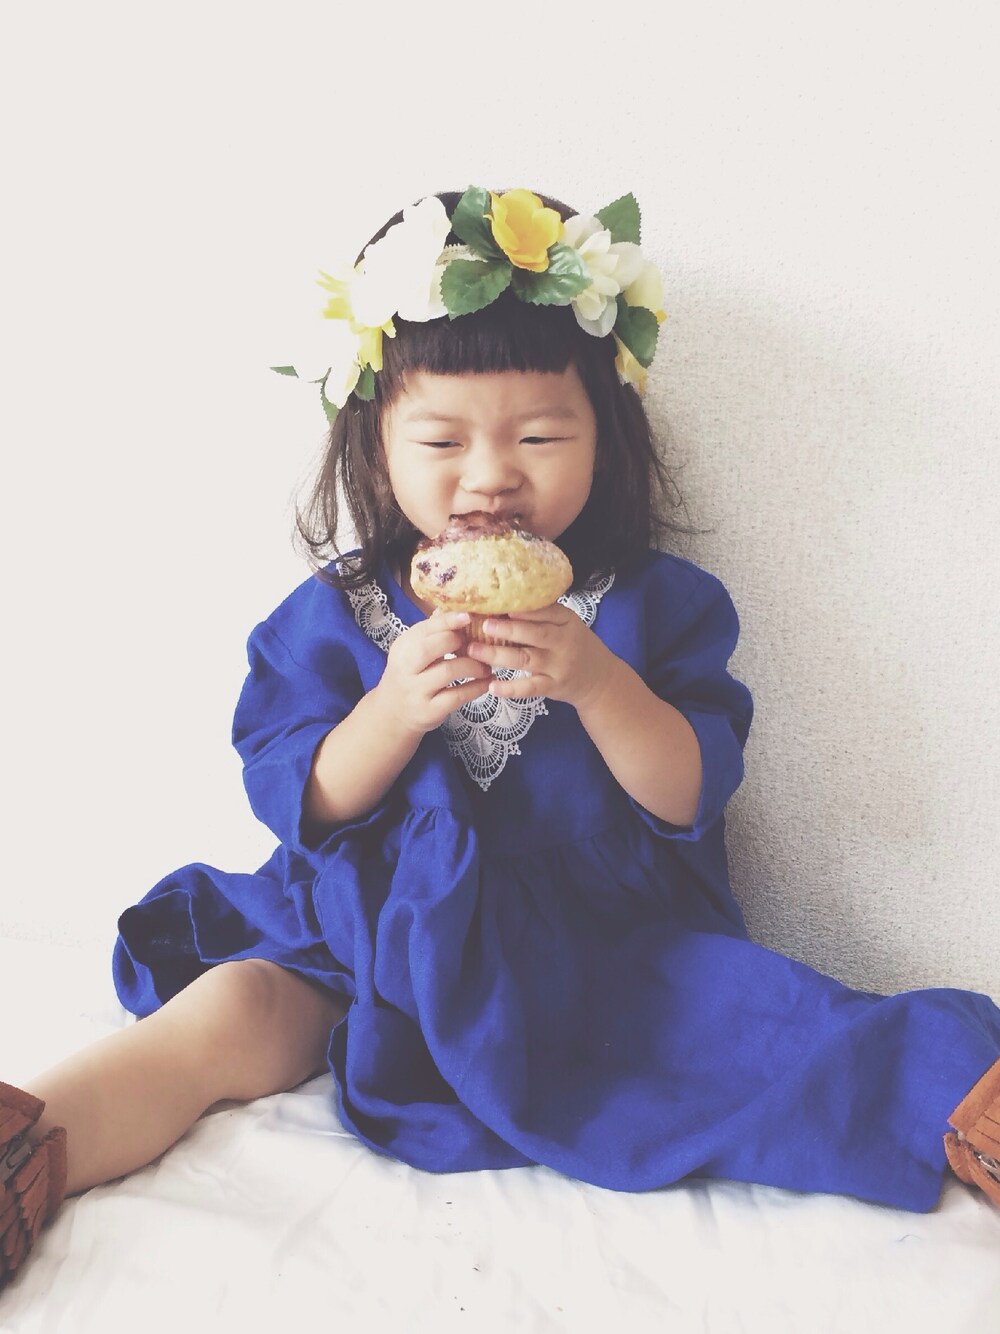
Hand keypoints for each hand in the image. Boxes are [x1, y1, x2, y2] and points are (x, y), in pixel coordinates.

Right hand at [374, 610, 492, 735]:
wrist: (392, 714)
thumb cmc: (410, 675)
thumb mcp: (413, 652)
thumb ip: (432, 633)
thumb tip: (460, 609)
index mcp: (403, 647)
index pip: (425, 628)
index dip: (448, 620)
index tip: (469, 616)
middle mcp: (405, 667)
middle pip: (431, 647)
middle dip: (457, 641)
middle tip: (475, 645)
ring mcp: (416, 690)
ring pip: (448, 671)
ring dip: (473, 666)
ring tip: (486, 666)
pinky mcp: (429, 710)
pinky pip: (457, 696)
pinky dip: (476, 687)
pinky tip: (487, 682)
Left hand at [467, 605, 616, 708]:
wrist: (600, 680)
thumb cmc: (576, 646)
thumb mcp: (567, 625)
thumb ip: (543, 615)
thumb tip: (502, 602)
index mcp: (567, 621)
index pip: (545, 610)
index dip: (521, 607)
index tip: (497, 602)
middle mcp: (564, 642)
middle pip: (534, 633)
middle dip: (507, 628)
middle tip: (482, 623)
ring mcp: (559, 666)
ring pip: (526, 659)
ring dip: (498, 655)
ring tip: (474, 650)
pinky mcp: (553, 686)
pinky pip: (530, 687)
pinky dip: (511, 688)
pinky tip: (492, 686)